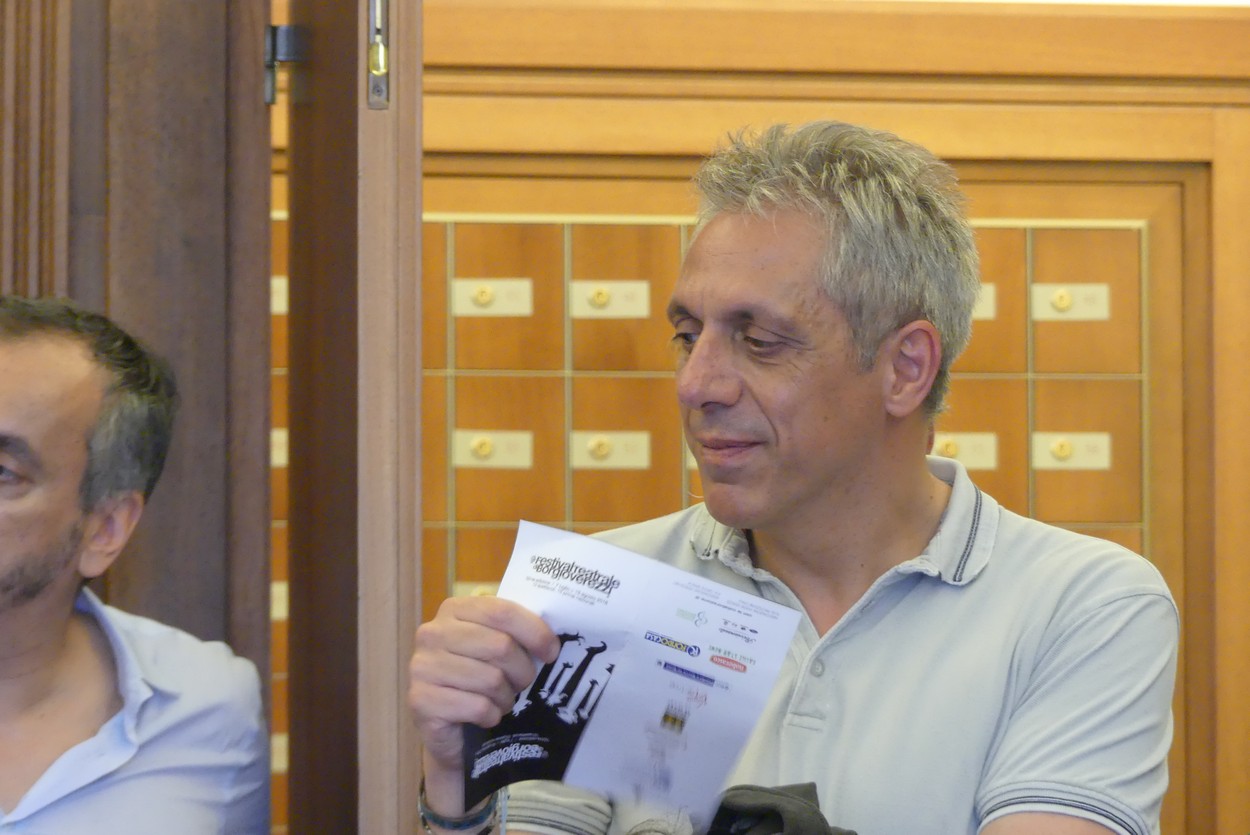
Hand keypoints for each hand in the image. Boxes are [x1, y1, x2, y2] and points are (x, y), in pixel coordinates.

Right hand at [409, 595, 558, 813]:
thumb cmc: (479, 679)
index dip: (534, 631)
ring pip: (491, 679)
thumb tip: (553, 636)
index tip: (552, 651)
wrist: (450, 729)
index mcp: (454, 610)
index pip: (502, 611)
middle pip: (500, 646)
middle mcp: (432, 633)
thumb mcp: (495, 646)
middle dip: (522, 670)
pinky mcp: (421, 700)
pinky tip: (487, 715)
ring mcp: (422, 667)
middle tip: (523, 683)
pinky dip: (491, 715)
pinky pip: (477, 706)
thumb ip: (514, 631)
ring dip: (506, 696)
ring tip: (502, 700)